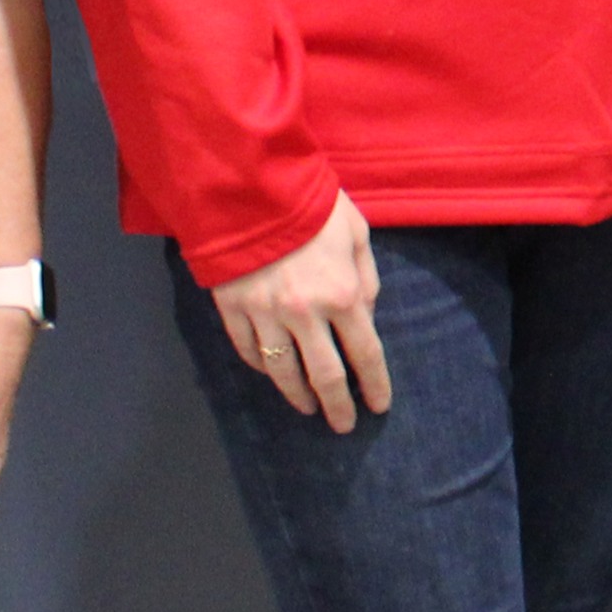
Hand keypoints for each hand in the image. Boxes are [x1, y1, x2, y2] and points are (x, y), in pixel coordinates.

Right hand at [211, 195, 390, 431]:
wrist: (252, 186)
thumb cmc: (312, 204)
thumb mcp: (356, 233)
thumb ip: (366, 278)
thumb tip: (365, 315)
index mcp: (342, 295)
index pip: (365, 354)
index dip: (374, 385)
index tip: (378, 406)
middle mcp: (305, 314)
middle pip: (325, 376)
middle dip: (338, 406)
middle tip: (343, 425)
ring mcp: (265, 315)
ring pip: (282, 371)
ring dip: (298, 396)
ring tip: (309, 409)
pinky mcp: (233, 309)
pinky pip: (248, 350)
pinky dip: (262, 366)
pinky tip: (273, 373)